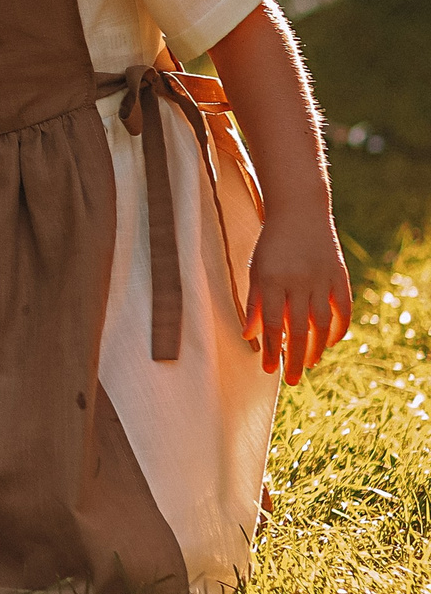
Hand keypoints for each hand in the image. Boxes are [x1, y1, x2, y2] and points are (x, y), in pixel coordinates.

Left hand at [242, 206, 352, 384]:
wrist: (300, 212)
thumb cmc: (271, 244)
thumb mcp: (256, 269)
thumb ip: (254, 302)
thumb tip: (250, 335)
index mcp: (273, 280)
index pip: (272, 324)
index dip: (271, 350)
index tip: (268, 370)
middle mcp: (299, 282)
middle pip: (299, 329)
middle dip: (295, 358)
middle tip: (292, 380)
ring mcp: (322, 279)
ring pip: (322, 323)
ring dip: (316, 347)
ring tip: (310, 364)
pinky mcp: (340, 276)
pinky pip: (343, 309)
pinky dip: (338, 329)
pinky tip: (330, 343)